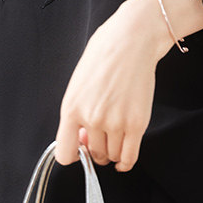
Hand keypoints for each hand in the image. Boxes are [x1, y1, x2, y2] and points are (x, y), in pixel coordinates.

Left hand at [54, 0, 172, 172]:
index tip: (80, 148)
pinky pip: (130, 156)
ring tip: (115, 136)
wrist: (131, 40)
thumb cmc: (103, 55)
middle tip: (102, 133)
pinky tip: (124, 158)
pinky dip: (126, 162)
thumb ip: (76, 113)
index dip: (73, 154)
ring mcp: (115, 123)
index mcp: (71, 108)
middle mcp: (91, 119)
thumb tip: (82, 137)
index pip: (64, 154)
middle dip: (96, 148)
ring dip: (113, 151)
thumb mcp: (77, 83)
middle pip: (93, 154)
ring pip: (112, 156)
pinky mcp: (137, 123)